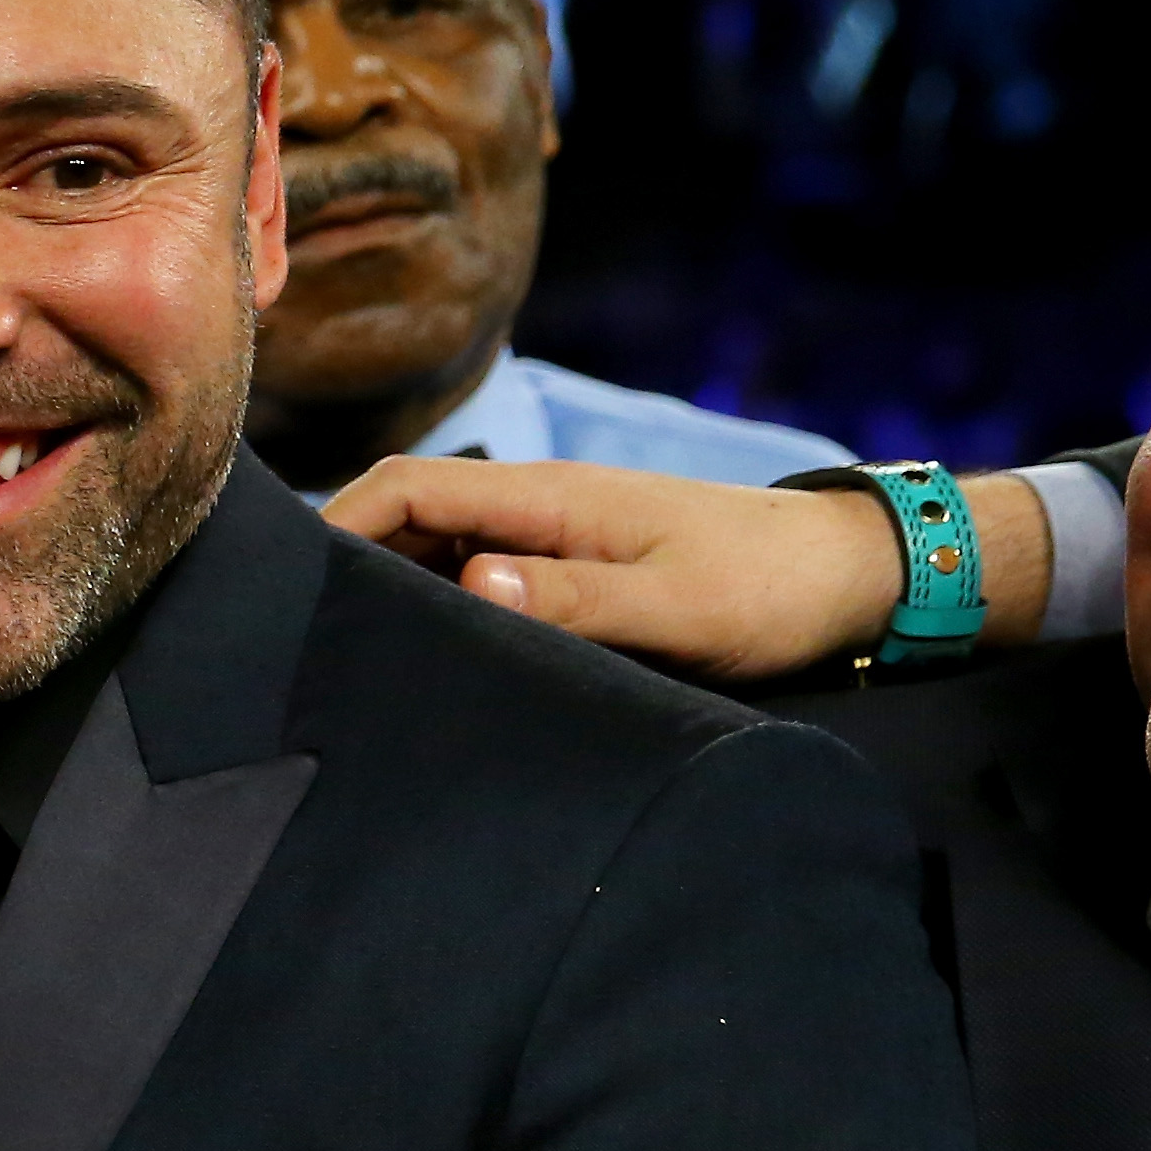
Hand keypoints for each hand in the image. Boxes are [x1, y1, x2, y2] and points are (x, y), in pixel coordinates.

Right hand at [323, 456, 1041, 684]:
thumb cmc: (770, 590)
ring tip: (359, 662)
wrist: (859, 576)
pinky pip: (481, 578)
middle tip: (306, 642)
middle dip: (348, 566)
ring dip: (396, 594)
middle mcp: (541, 508)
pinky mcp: (576, 569)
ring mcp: (557, 537)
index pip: (408, 487)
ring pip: (441, 551)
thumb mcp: (677, 606)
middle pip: (408, 518)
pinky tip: (438, 663)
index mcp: (551, 497)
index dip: (337, 525)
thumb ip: (575, 598)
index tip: (290, 588)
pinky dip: (444, 610)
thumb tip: (472, 584)